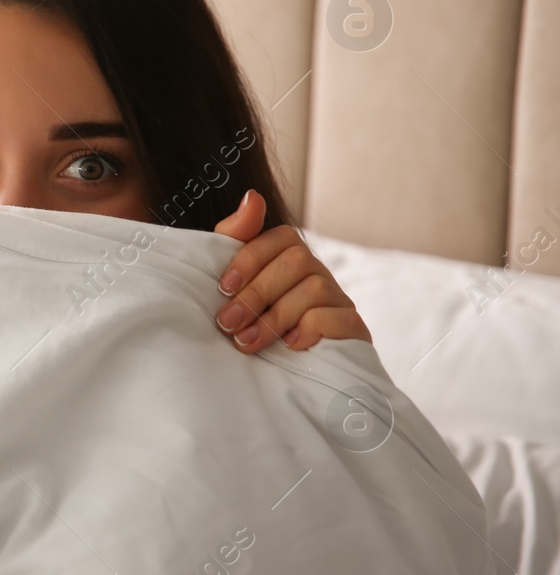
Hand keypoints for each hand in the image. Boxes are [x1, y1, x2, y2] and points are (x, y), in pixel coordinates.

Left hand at [211, 190, 370, 353]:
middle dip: (256, 294)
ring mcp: (339, 300)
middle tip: (227, 323)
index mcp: (291, 257)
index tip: (222, 287)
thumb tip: (253, 196)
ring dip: (274, 318)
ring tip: (246, 342)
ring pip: (314, 290)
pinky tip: (288, 346)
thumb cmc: (252, 322)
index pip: (280, 238)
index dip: (249, 259)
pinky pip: (336, 318)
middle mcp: (319, 273)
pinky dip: (308, 330)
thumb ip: (237, 238)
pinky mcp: (353, 328)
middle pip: (296, 263)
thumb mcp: (235, 281)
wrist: (285, 378)